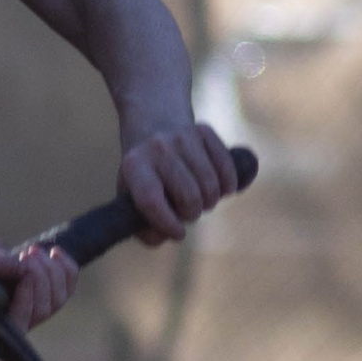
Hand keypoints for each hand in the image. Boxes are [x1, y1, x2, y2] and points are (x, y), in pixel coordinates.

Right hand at [0, 228, 78, 332]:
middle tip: (25, 255)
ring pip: (59, 298)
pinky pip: (69, 285)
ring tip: (32, 250)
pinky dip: (66, 266)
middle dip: (39, 277)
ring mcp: (37, 309)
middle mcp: (18, 321)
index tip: (24, 273)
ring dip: (52, 270)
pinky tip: (54, 251)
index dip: (26, 301)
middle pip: (43, 309)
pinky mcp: (49, 292)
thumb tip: (19, 267)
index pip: (19, 323)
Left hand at [117, 120, 240, 244]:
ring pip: (210, 186)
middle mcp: (157, 148)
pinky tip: (220, 189)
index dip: (167, 223)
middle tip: (188, 212)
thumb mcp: (134, 199)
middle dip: (192, 213)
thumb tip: (171, 235)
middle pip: (188, 196)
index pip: (151, 200)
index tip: (179, 233)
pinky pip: (226, 168)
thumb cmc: (146, 176)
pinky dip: (228, 186)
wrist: (155, 125)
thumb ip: (146, 228)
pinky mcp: (205, 131)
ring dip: (210, 201)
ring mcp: (182, 136)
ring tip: (200, 200)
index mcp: (134, 166)